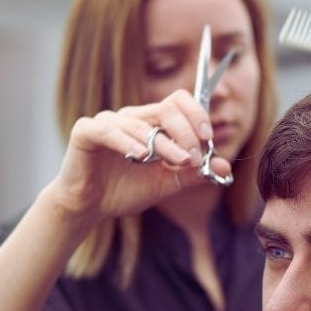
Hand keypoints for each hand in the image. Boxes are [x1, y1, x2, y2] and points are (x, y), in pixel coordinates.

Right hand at [50, 89, 230, 222]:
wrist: (90, 208)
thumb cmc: (125, 191)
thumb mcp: (166, 184)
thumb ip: (193, 174)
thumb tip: (224, 167)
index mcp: (151, 123)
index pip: (179, 102)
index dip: (197, 115)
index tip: (208, 138)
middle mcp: (132, 117)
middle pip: (166, 108)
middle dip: (186, 133)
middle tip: (194, 158)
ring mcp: (109, 122)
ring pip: (143, 125)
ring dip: (165, 145)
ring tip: (179, 163)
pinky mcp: (86, 131)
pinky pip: (110, 131)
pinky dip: (128, 142)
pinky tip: (142, 156)